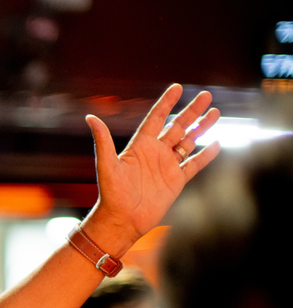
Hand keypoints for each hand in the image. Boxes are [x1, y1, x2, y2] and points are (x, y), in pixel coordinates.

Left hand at [83, 84, 219, 254]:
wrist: (122, 220)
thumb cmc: (111, 193)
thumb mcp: (106, 164)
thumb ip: (103, 140)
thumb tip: (90, 117)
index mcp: (140, 146)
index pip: (156, 118)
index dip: (166, 103)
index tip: (177, 87)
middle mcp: (155, 153)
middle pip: (177, 126)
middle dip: (191, 111)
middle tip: (206, 95)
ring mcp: (167, 166)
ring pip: (189, 142)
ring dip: (201, 128)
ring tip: (215, 112)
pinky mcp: (176, 181)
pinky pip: (194, 164)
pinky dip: (206, 154)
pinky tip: (216, 143)